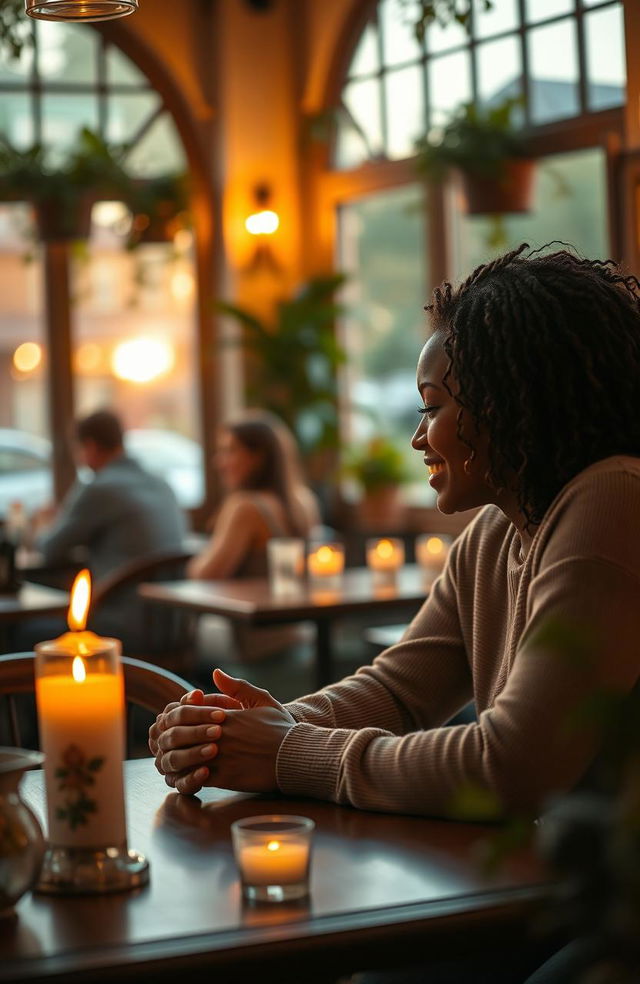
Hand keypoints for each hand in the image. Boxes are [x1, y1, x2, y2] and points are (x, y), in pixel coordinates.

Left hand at [155, 670, 294, 794]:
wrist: (297, 757)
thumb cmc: (282, 729)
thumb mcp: (263, 701)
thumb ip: (238, 687)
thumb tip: (215, 673)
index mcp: (226, 716)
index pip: (191, 714)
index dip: (183, 718)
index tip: (181, 722)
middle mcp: (220, 735)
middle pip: (184, 735)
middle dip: (175, 738)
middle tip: (169, 742)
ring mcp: (221, 757)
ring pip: (187, 757)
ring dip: (179, 758)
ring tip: (176, 760)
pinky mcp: (225, 777)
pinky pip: (197, 777)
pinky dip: (188, 776)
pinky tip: (188, 776)